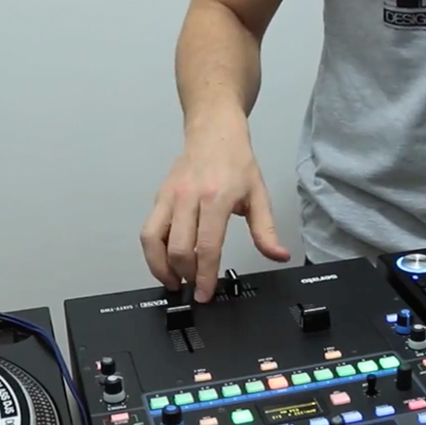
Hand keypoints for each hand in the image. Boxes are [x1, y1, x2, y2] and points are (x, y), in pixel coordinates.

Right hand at [139, 114, 290, 301]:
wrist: (213, 131)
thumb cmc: (237, 162)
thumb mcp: (259, 195)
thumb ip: (266, 230)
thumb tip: (278, 255)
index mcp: (216, 198)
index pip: (206, 246)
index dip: (204, 275)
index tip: (205, 293)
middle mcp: (188, 198)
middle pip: (178, 248)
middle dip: (185, 275)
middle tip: (193, 288)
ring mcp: (169, 197)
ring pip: (153, 240)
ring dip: (160, 268)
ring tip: (174, 282)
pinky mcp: (158, 197)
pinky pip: (147, 230)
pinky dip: (152, 252)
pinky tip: (164, 263)